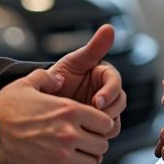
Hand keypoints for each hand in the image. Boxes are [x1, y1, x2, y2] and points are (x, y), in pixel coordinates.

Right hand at [0, 69, 114, 163]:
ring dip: (84, 161)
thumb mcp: (26, 84)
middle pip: (102, 145)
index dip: (101, 125)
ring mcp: (60, 157)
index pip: (105, 122)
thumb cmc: (4, 110)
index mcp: (69, 111)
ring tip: (73, 157)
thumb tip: (58, 79)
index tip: (93, 127)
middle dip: (95, 144)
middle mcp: (69, 134)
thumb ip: (47, 78)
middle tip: (85, 143)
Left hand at [49, 24, 125, 138]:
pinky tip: (83, 135)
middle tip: (89, 117)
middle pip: (120, 103)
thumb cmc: (59, 76)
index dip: (109, 92)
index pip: (116, 83)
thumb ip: (93, 47)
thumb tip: (109, 27)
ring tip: (84, 127)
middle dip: (107, 112)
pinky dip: (97, 136)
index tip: (96, 101)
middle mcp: (109, 93)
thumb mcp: (73, 62)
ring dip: (103, 126)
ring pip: (115, 121)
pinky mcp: (98, 126)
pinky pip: (106, 134)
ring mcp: (105, 111)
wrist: (43, 100)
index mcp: (105, 76)